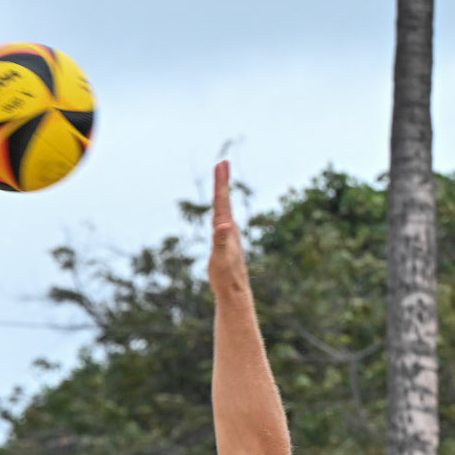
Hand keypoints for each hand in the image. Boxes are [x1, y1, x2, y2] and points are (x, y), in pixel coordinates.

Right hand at [206, 160, 248, 297]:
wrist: (235, 292)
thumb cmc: (226, 276)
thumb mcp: (221, 258)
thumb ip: (221, 240)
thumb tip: (223, 224)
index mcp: (226, 228)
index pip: (222, 200)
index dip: (221, 181)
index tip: (222, 163)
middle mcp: (229, 228)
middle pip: (224, 200)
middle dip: (222, 181)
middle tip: (222, 162)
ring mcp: (228, 235)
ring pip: (224, 208)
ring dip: (222, 192)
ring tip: (221, 177)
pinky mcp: (226, 242)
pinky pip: (222, 220)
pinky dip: (220, 209)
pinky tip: (220, 210)